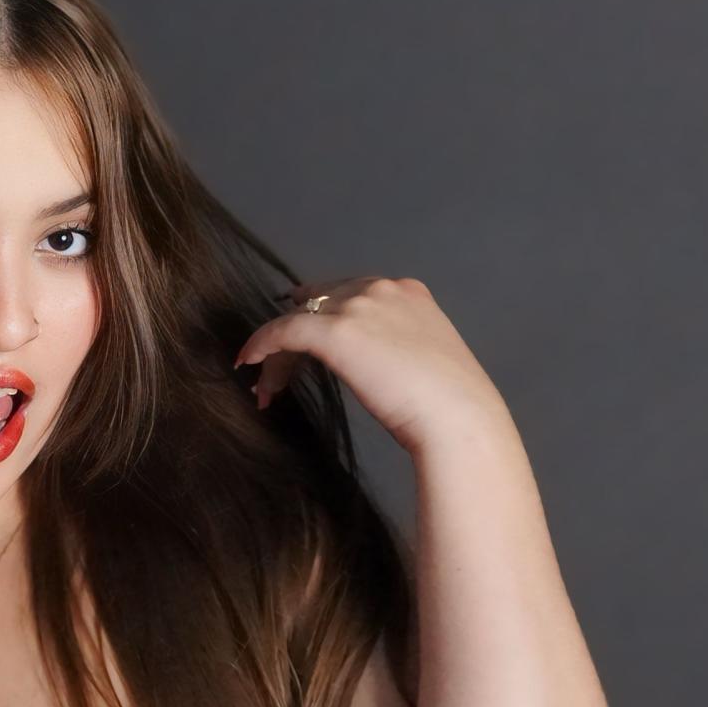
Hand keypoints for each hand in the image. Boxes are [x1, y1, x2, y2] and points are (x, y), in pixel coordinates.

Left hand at [232, 276, 506, 453]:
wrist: (458, 418)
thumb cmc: (449, 403)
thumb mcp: (426, 359)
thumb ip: (398, 346)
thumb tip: (374, 361)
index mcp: (408, 292)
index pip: (349, 296)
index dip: (321, 320)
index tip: (304, 348)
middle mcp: (381, 288)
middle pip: (319, 304)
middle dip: (297, 337)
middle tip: (279, 374)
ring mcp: (358, 306)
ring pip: (299, 320)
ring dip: (278, 354)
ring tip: (266, 386)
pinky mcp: (336, 330)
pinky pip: (283, 330)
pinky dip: (262, 344)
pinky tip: (249, 364)